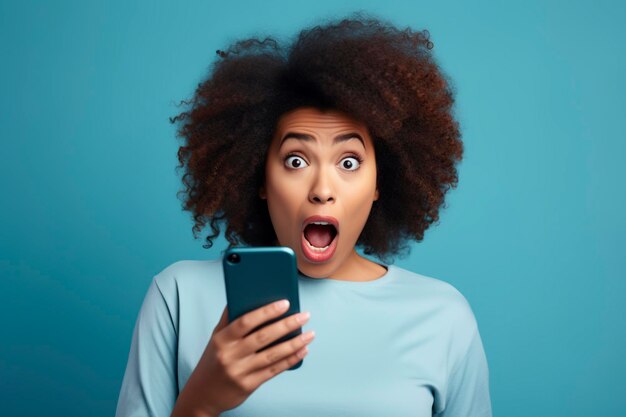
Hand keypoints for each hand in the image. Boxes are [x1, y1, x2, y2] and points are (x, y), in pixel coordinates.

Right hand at [170, 300, 314, 416]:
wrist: (202, 395)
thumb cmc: (212, 361)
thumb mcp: (216, 337)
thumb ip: (230, 318)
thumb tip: (244, 295)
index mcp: (222, 339)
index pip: (245, 322)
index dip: (266, 312)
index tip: (285, 303)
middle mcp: (231, 355)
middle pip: (263, 337)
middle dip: (287, 325)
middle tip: (304, 315)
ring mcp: (240, 371)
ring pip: (272, 355)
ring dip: (294, 343)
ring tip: (310, 334)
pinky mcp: (249, 385)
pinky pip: (274, 370)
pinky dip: (290, 360)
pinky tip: (302, 351)